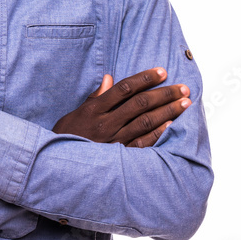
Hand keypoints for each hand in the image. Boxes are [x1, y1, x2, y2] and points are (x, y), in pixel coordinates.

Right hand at [52, 68, 189, 147]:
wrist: (56, 167)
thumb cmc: (66, 137)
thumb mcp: (75, 114)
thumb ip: (94, 97)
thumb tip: (109, 79)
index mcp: (94, 109)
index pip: (124, 88)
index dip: (145, 78)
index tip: (162, 72)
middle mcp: (105, 123)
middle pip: (139, 103)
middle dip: (164, 94)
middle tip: (182, 88)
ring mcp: (113, 141)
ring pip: (145, 122)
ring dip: (167, 111)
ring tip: (184, 104)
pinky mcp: (119, 157)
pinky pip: (142, 144)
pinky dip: (157, 134)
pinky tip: (171, 126)